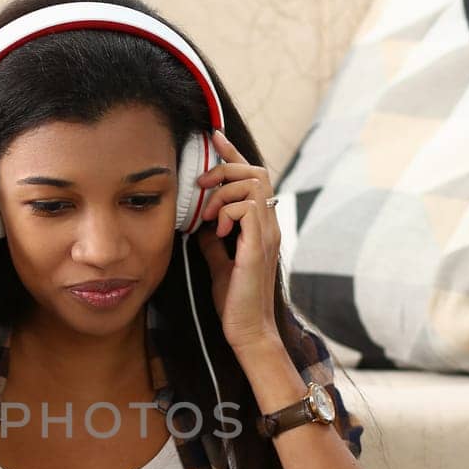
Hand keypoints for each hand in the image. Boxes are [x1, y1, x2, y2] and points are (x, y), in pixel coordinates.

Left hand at [192, 129, 282, 354]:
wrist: (247, 330)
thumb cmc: (235, 302)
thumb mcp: (219, 263)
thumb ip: (213, 241)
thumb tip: (200, 224)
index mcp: (261, 227)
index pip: (253, 179)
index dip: (233, 155)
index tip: (215, 138)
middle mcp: (269, 226)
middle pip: (256, 172)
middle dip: (225, 169)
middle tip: (201, 184)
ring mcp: (267, 234)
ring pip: (253, 184)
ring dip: (223, 192)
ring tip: (208, 216)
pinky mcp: (258, 246)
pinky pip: (246, 208)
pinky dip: (227, 211)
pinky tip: (217, 231)